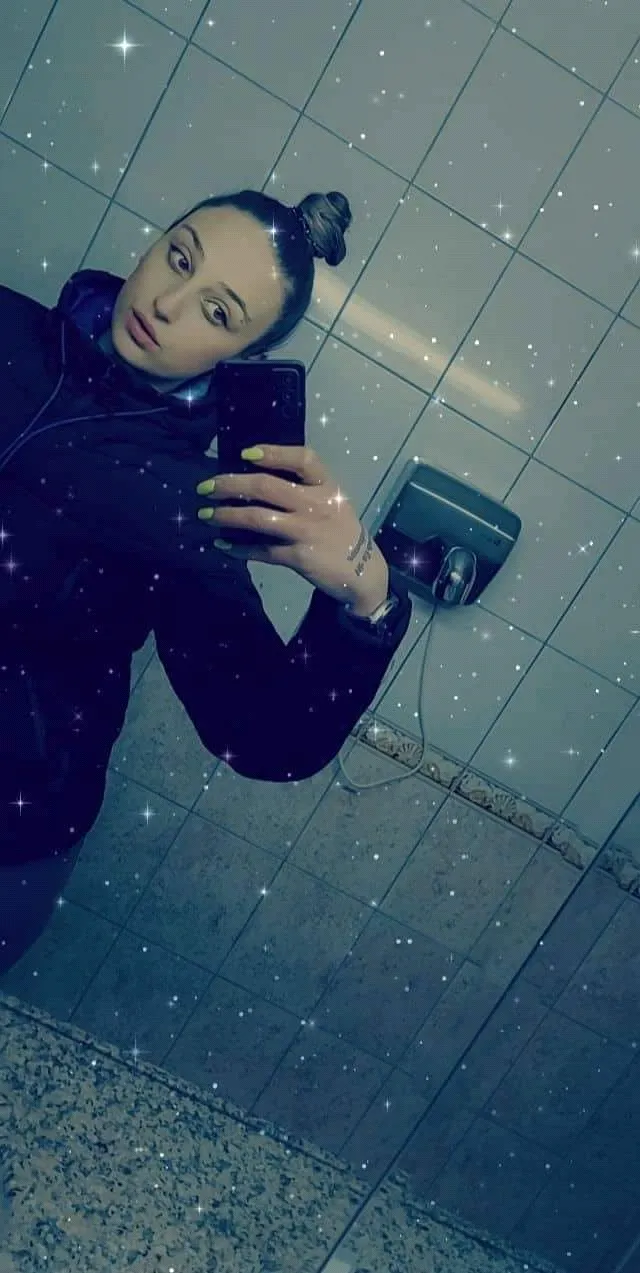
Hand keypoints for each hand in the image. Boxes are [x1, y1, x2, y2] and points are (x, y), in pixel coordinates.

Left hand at [196, 444, 388, 611]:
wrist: (363, 572)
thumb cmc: (339, 531)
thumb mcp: (331, 502)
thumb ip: (303, 489)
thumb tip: (254, 481)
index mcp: (326, 486)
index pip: (303, 459)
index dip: (273, 453)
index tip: (245, 453)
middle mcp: (316, 504)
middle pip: (266, 487)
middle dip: (230, 485)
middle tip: (205, 488)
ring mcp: (307, 531)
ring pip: (257, 519)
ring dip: (226, 516)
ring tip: (205, 516)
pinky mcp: (299, 557)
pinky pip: (262, 551)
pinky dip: (239, 549)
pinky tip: (222, 546)